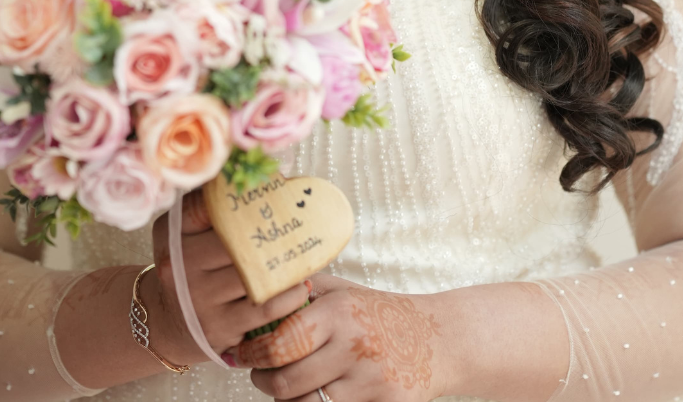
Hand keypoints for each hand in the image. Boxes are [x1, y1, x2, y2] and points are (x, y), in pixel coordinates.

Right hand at [146, 188, 314, 366]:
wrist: (166, 322)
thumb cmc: (188, 267)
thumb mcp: (185, 234)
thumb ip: (212, 206)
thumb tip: (269, 175)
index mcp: (172, 234)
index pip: (207, 205)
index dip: (242, 196)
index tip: (273, 188)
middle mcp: (179, 265)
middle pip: (238, 239)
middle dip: (272, 229)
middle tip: (303, 220)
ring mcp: (198, 299)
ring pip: (256, 273)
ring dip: (287, 264)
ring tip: (305, 252)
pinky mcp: (218, 328)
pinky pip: (265, 307)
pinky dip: (289, 295)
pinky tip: (300, 285)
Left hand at [223, 272, 453, 401]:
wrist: (439, 339)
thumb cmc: (380, 312)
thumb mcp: (344, 291)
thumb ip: (303, 293)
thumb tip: (255, 301)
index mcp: (340, 312)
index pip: (279, 341)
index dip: (253, 353)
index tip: (243, 354)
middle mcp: (354, 346)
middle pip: (286, 382)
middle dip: (263, 381)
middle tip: (260, 373)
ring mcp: (371, 383)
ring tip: (288, 387)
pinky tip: (317, 397)